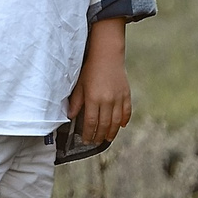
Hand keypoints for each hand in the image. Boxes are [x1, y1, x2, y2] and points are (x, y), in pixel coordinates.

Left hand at [67, 18, 130, 145]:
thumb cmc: (90, 69)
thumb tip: (70, 116)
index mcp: (93, 98)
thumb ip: (76, 102)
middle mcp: (107, 100)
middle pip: (104, 124)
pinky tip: (121, 126)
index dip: (88, 134)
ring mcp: (118, 98)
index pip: (91, 122)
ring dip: (112, 132)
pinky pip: (127, 111)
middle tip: (96, 142)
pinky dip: (125, 120)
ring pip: (116, 121)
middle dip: (99, 136)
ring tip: (107, 138)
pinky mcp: (126, 94)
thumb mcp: (79, 85)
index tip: (86, 140)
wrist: (107, 55)